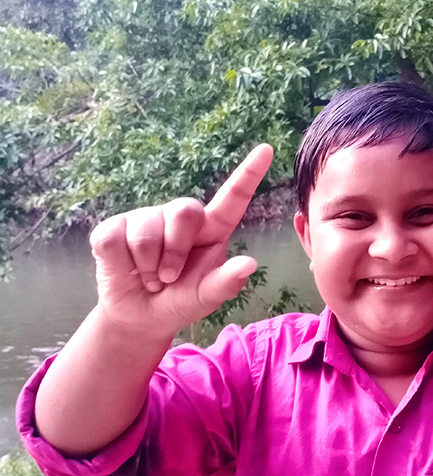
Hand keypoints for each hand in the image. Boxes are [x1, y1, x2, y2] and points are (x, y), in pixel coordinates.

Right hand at [88, 144, 273, 337]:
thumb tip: (249, 264)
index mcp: (211, 230)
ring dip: (148, 267)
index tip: (266, 150)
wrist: (140, 316)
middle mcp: (179, 217)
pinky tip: (127, 269)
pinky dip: (122, 265)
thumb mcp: (205, 298)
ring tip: (151, 278)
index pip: (233, 197)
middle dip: (175, 252)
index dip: (249, 174)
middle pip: (184, 211)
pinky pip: (115, 241)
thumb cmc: (180, 300)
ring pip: (146, 233)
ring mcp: (145, 218)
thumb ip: (225, 283)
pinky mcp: (113, 228)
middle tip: (169, 278)